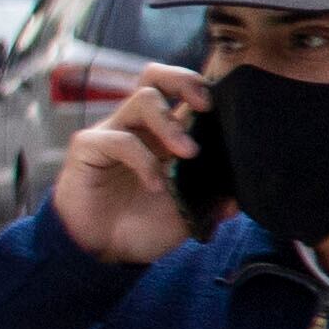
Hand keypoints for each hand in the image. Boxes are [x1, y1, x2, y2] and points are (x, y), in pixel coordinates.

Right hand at [48, 66, 213, 265]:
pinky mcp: (89, 147)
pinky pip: (119, 139)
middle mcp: (138, 127)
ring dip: (170, 123)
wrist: (102, 252)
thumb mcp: (186, 215)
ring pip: (142, 98)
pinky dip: (144, 161)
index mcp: (163, 134)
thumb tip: (238, 201)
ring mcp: (113, 132)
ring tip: (187, 153)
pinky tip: (155, 186)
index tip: (227, 109)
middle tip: (205, 106)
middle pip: (156, 76)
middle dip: (184, 81)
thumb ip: (211, 204)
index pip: (180, 92)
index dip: (202, 89)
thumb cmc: (142, 226)